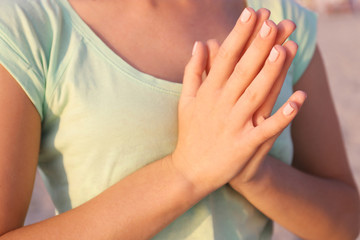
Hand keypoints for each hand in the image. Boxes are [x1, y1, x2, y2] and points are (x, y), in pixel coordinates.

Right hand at [170, 8, 305, 192]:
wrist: (190, 170)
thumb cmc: (190, 133)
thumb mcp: (186, 100)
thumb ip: (193, 71)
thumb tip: (198, 43)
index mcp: (207, 93)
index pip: (225, 58)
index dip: (239, 35)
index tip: (250, 14)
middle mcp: (220, 105)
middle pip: (242, 71)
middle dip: (258, 45)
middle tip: (272, 21)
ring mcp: (232, 125)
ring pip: (254, 95)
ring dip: (270, 73)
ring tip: (283, 49)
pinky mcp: (243, 145)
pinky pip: (266, 129)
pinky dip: (282, 116)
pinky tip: (299, 100)